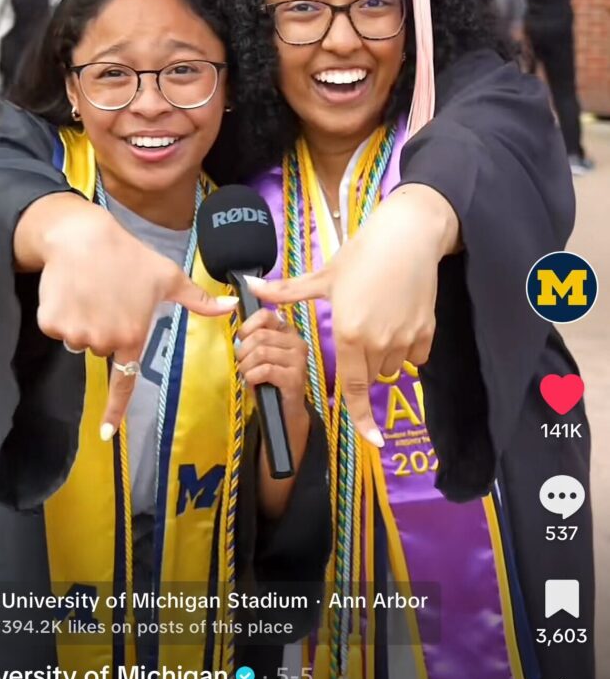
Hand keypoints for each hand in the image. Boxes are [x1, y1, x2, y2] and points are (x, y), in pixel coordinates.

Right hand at [15, 193, 236, 435]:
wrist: (82, 235)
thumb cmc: (130, 256)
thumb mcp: (169, 277)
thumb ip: (199, 300)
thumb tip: (231, 308)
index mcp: (132, 335)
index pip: (124, 382)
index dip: (114, 410)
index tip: (106, 434)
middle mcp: (103, 340)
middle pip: (102, 348)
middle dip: (105, 329)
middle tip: (110, 298)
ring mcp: (75, 333)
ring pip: (80, 339)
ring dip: (83, 321)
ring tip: (92, 290)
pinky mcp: (51, 324)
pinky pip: (58, 329)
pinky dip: (61, 313)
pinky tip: (71, 289)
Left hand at [237, 308, 309, 518]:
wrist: (282, 412)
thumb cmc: (268, 382)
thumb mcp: (258, 356)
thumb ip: (251, 340)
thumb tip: (239, 333)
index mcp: (288, 332)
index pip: (266, 315)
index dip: (247, 326)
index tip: (241, 339)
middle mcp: (297, 342)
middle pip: (260, 335)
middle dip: (243, 351)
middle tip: (242, 364)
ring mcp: (299, 360)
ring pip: (261, 352)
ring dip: (246, 366)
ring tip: (247, 375)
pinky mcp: (295, 378)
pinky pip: (265, 370)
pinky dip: (252, 377)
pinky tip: (253, 383)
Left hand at [244, 185, 459, 445]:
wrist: (408, 236)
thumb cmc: (362, 254)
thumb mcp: (324, 275)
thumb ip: (287, 291)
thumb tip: (251, 289)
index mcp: (348, 334)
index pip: (353, 390)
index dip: (363, 420)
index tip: (373, 442)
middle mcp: (378, 342)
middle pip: (369, 377)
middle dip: (361, 366)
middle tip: (358, 333)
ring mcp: (405, 338)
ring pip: (391, 367)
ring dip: (383, 357)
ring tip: (377, 320)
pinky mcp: (427, 331)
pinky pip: (415, 356)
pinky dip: (407, 348)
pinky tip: (398, 320)